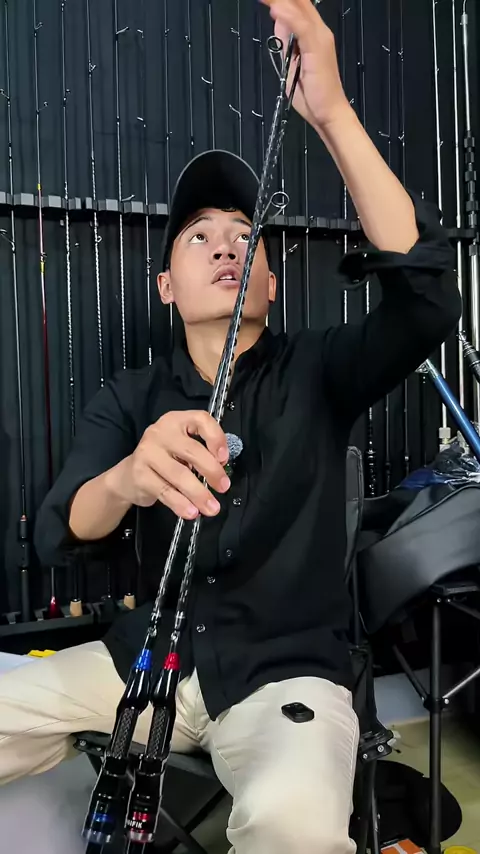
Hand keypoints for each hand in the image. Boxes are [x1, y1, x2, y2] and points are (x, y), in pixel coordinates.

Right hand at [109, 411, 229, 519]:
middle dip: (212, 471)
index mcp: (176, 421)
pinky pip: (166, 491)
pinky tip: (191, 511)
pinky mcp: (140, 474)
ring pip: (180, 474)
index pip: (200, 420)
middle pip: (192, 450)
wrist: (128, 476)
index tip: (224, 458)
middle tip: (223, 487)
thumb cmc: (162, 460)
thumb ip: (201, 453)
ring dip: (199, 494)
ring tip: (211, 507)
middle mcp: (160, 432)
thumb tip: (221, 472)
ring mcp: (147, 453)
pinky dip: (181, 504)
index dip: (216, 437)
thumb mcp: (181, 448)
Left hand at [261, 0, 350, 129]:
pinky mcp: (318, 47)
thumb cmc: (311, 95)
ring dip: (280, 1)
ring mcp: (320, 37)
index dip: (282, 1)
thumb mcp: (291, 65)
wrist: (328, 113)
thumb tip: (279, 24)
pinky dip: (288, 16)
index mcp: (313, 34)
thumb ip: (286, 44)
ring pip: (300, 9)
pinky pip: (302, 26)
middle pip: (299, 2)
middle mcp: (319, 31)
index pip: (298, 7)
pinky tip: (275, 9)